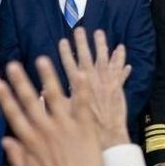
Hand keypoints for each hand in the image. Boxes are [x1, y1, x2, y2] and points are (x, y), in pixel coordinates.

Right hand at [0, 58, 103, 165]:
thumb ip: (16, 157)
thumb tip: (5, 140)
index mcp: (30, 141)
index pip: (14, 115)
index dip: (5, 99)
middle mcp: (44, 129)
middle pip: (29, 101)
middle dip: (20, 82)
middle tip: (12, 64)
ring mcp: (65, 126)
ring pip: (55, 96)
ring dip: (48, 77)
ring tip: (42, 59)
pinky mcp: (84, 128)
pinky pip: (82, 104)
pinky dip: (81, 89)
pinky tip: (80, 73)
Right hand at [58, 27, 131, 149]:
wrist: (107, 136)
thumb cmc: (85, 128)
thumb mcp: (65, 114)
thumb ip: (54, 102)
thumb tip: (42, 92)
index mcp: (77, 86)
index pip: (69, 65)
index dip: (65, 53)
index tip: (62, 41)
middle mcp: (92, 80)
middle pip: (86, 58)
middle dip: (82, 43)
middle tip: (79, 29)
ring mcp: (106, 82)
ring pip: (104, 60)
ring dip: (102, 45)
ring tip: (100, 33)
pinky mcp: (117, 88)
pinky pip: (120, 71)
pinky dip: (121, 61)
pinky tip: (122, 50)